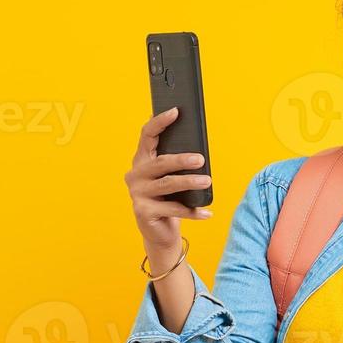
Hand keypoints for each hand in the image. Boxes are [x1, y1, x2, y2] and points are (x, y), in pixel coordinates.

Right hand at [124, 106, 212, 249]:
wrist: (158, 231)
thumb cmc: (168, 199)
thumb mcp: (171, 177)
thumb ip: (175, 162)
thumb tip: (196, 147)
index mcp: (142, 160)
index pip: (147, 135)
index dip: (160, 122)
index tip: (176, 111)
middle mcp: (136, 175)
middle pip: (160, 162)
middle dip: (181, 160)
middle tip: (201, 159)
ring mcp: (138, 194)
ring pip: (168, 184)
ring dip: (190, 182)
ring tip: (207, 181)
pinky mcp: (143, 212)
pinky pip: (173, 209)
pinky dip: (192, 211)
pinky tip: (206, 212)